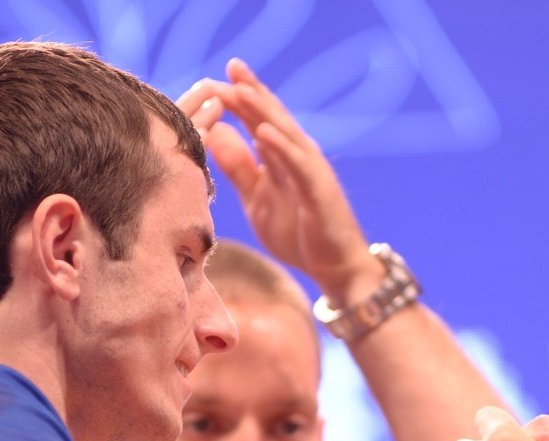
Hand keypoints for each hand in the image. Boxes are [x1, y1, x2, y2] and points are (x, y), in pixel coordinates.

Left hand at [177, 59, 378, 300]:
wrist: (334, 266)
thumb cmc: (298, 232)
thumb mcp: (256, 198)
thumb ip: (238, 167)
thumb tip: (215, 133)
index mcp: (282, 156)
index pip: (259, 119)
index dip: (240, 98)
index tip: (214, 79)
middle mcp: (298, 155)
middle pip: (273, 116)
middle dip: (253, 91)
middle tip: (232, 66)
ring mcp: (311, 170)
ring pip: (285, 133)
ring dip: (263, 110)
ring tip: (241, 90)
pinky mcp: (318, 189)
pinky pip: (298, 164)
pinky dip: (280, 146)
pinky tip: (262, 132)